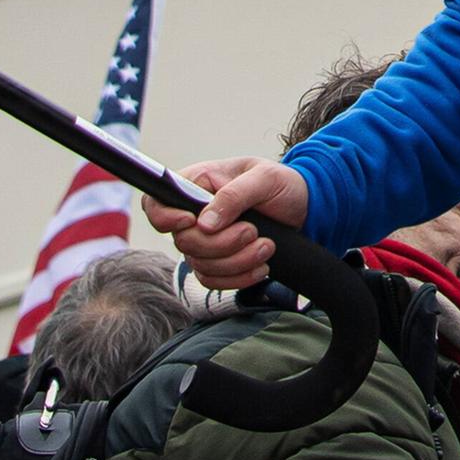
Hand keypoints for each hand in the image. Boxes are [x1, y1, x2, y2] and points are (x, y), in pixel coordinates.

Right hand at [141, 156, 309, 289]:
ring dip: (236, 262)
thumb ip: (234, 196)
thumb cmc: (282, 184)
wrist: (304, 207)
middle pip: (183, 242)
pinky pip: (214, 281)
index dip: (164, 218)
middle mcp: (193, 215)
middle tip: (252, 231)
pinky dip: (239, 278)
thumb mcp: (264, 178)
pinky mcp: (218, 263)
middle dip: (221, 243)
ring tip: (267, 246)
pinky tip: (262, 266)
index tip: (192, 221)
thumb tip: (203, 223)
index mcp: (195, 185)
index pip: (156, 203)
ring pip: (200, 265)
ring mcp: (204, 241)